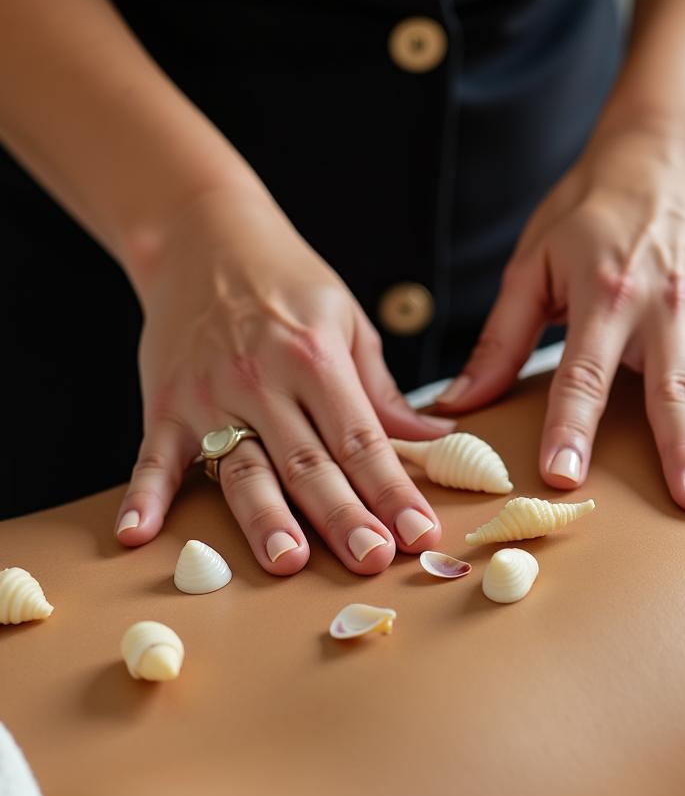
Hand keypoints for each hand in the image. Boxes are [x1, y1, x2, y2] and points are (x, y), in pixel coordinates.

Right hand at [113, 187, 450, 572]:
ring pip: (242, 467)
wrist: (201, 234)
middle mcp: (263, 379)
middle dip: (342, 515)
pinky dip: (145, 497)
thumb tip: (437, 439)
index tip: (418, 535)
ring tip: (286, 561)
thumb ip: (384, 391)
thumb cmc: (287, 283)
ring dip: (264, 517)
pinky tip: (136, 535)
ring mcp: (209, 395)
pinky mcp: (165, 404)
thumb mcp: (348, 323)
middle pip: (309, 462)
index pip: (362, 439)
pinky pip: (152, 457)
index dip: (392, 490)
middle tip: (370, 559)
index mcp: (316, 358)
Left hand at [435, 126, 684, 511]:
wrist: (658, 155)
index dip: (570, 424)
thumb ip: (496, 340)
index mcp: (602, 296)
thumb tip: (453, 406)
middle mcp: (665, 308)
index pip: (582, 373)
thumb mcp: (529, 266)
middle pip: (675, 389)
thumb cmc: (585, 214)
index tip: (562, 476)